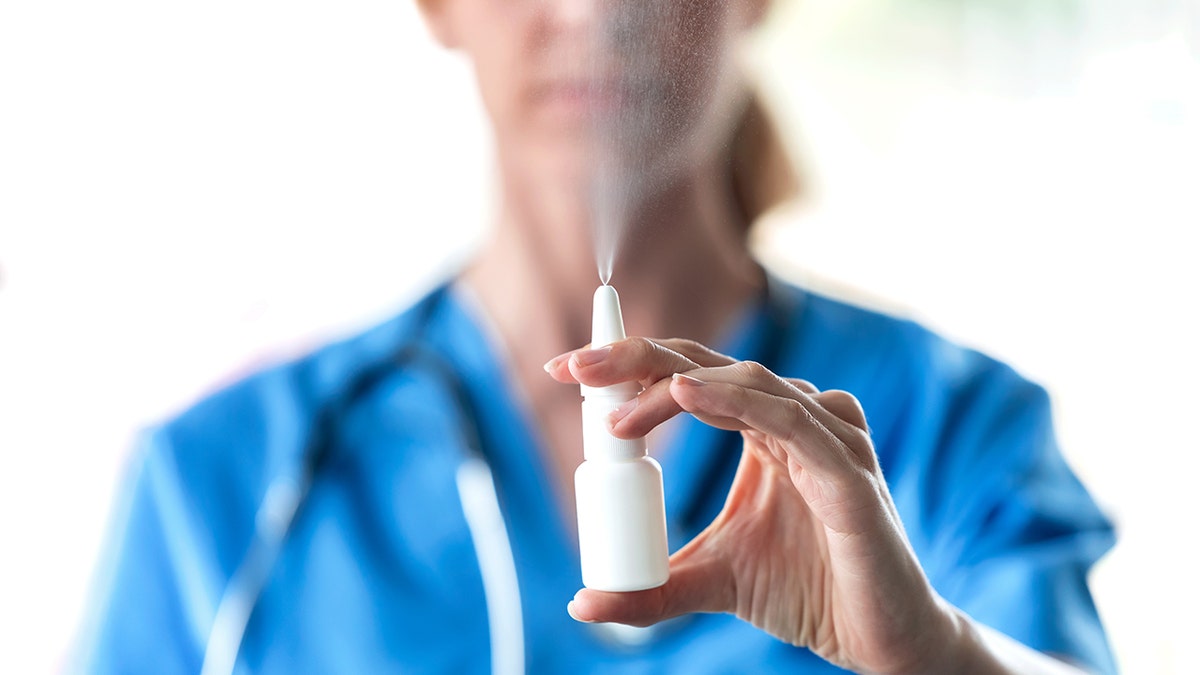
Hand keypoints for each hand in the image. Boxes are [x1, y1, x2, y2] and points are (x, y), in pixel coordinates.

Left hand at [544, 337, 960, 674]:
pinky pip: (790, 420)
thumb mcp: (711, 582)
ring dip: (672, 386)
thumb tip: (582, 604)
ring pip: (745, 381)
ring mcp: (826, 437)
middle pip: (706, 365)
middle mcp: (793, 418)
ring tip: (613, 414)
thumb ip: (652, 589)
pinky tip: (685, 394)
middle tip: (573, 368)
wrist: (877, 639)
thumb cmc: (806, 591)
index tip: (563, 373)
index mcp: (759, 429)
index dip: (626, 368)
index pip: (685, 378)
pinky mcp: (850, 471)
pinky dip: (736, 402)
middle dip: (634, 359)